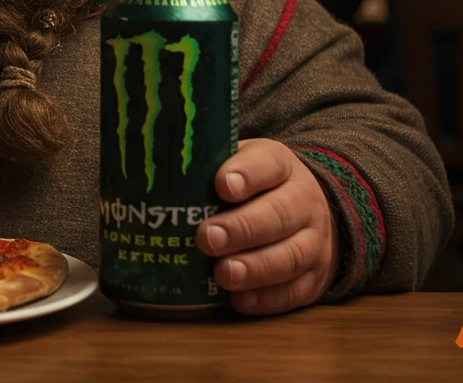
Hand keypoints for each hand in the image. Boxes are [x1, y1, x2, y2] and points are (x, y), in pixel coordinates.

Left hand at [195, 139, 338, 314]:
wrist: (308, 210)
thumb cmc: (255, 187)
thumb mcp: (238, 164)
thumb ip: (206, 167)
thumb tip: (147, 174)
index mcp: (280, 166)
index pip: (268, 164)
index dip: (247, 174)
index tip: (222, 185)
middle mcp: (303, 202)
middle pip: (280, 214)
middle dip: (243, 228)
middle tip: (208, 238)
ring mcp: (314, 241)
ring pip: (291, 255)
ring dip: (255, 268)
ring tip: (223, 274)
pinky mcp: (315, 277)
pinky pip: (295, 291)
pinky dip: (266, 299)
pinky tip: (239, 299)